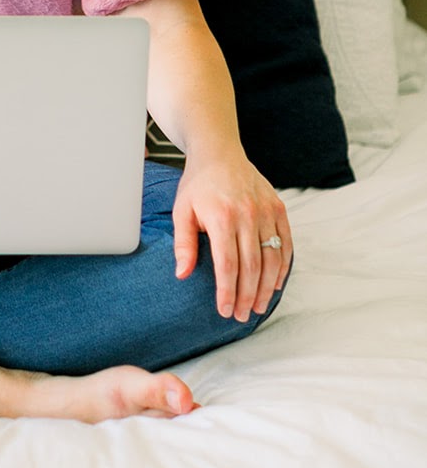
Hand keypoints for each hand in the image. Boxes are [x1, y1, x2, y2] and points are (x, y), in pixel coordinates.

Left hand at [172, 151, 291, 322]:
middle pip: (251, 266)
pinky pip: (285, 243)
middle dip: (246, 296)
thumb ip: (183, 243)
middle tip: (240, 316)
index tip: (224, 310)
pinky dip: (282, 267)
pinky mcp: (279, 208)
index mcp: (221, 216)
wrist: (219, 152)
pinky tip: (275, 284)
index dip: (227, 291)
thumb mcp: (181, 210)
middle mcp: (247, 214)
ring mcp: (266, 211)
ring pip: (271, 258)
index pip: (227, 264)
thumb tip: (182, 274)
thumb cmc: (198, 184)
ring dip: (266, 287)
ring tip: (257, 307)